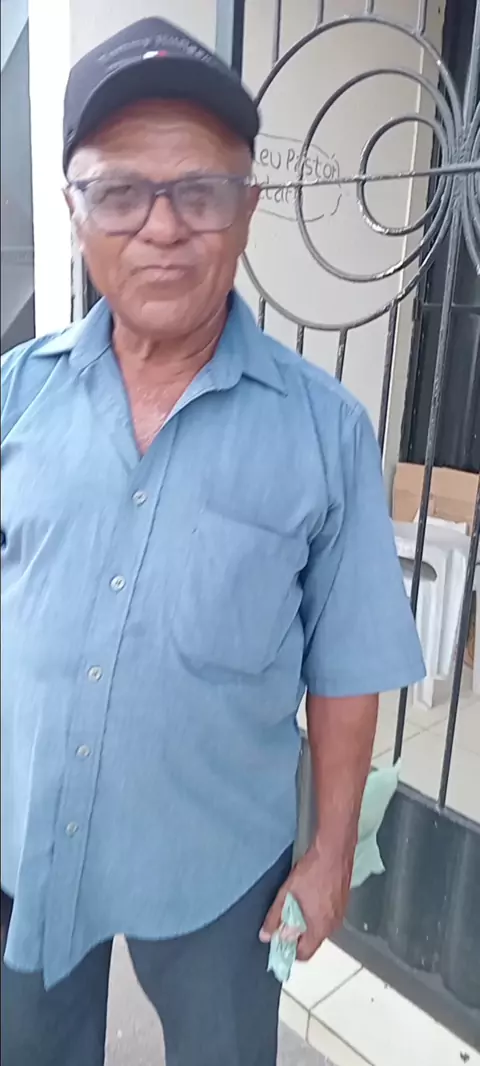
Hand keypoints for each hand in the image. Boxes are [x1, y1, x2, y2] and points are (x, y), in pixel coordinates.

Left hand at [260, 839, 353, 961]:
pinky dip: (318, 914)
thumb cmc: (311, 873)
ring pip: (321, 929)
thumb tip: (265, 936)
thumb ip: (275, 917)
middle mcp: (333, 926)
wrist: (334, 851)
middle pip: (313, 942)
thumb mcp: (287, 893)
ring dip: (308, 924)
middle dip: (298, 935)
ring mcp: (340, 914)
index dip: (290, 951)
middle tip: (285, 920)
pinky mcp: (344, 902)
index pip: (304, 954)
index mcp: (319, 928)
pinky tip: (310, 897)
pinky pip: (328, 917)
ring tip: (297, 905)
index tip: (280, 939)